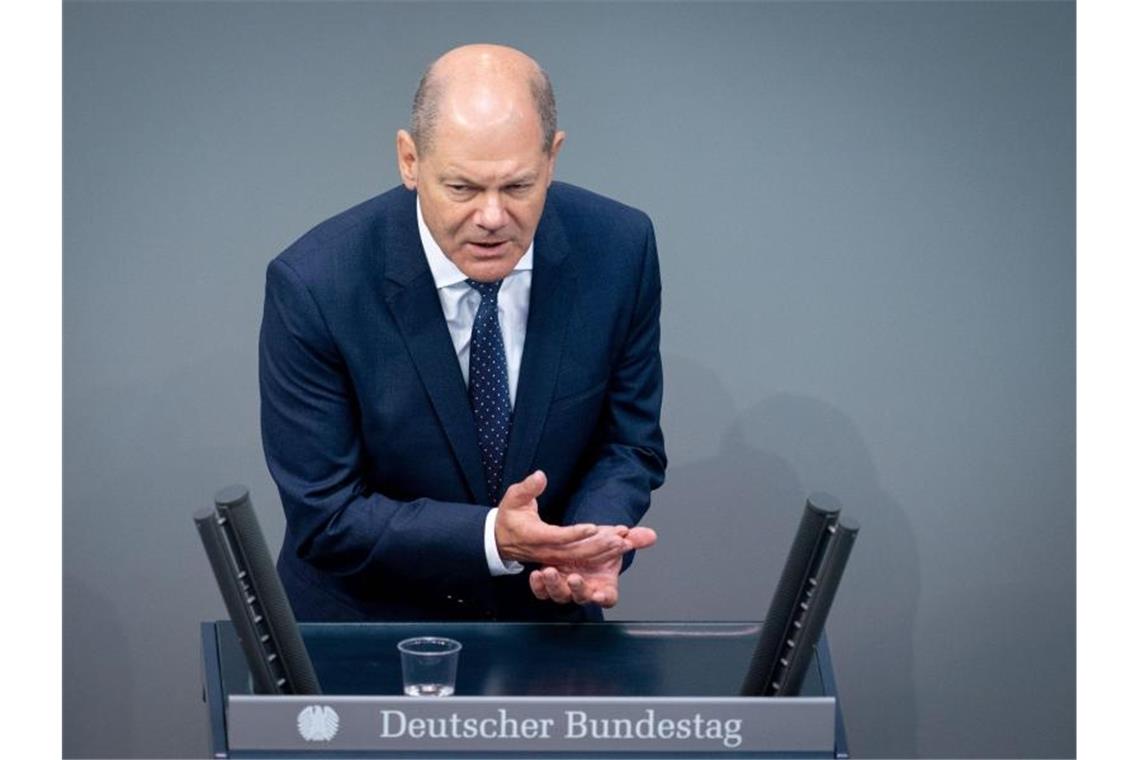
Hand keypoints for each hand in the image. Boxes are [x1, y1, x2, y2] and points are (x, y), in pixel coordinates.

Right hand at [494, 471, 630, 565]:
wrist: (501, 540)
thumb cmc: (509, 517)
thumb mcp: (513, 498)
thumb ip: (527, 488)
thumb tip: (540, 476)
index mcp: (534, 536)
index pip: (557, 537)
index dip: (575, 534)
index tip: (592, 527)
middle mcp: (546, 551)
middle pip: (575, 552)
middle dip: (599, 546)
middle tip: (619, 538)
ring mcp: (554, 557)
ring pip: (582, 558)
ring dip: (605, 551)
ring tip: (625, 543)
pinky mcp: (561, 558)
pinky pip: (583, 559)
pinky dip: (601, 554)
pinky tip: (618, 546)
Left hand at [529, 525, 657, 607]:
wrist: (580, 543)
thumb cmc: (600, 546)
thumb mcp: (615, 539)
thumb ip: (633, 539)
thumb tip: (651, 535)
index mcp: (604, 585)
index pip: (608, 598)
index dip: (604, 598)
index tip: (600, 594)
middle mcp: (584, 591)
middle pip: (581, 598)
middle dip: (577, 589)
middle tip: (573, 578)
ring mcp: (566, 588)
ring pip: (559, 595)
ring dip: (554, 585)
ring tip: (549, 571)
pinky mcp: (549, 584)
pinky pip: (542, 591)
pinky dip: (538, 585)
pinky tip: (535, 573)